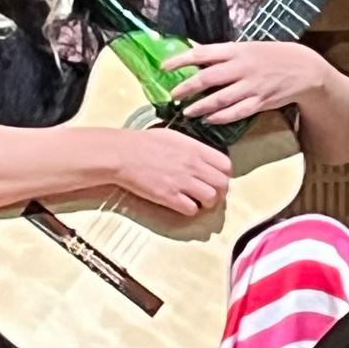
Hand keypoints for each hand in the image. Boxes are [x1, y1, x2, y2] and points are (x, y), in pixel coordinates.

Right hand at [110, 127, 232, 216]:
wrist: (122, 154)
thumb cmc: (143, 142)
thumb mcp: (173, 136)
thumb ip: (193, 147)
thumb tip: (204, 157)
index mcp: (195, 149)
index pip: (226, 165)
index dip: (223, 174)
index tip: (215, 178)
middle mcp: (193, 165)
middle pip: (222, 184)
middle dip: (219, 191)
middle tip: (208, 193)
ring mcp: (182, 182)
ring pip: (211, 199)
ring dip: (206, 203)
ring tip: (196, 201)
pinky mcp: (169, 197)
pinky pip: (192, 210)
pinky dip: (190, 210)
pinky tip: (181, 204)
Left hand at [162, 41, 325, 123]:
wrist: (303, 68)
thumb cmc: (271, 56)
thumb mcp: (248, 48)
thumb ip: (224, 54)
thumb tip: (196, 56)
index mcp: (236, 50)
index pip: (202, 53)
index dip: (181, 60)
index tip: (164, 67)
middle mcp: (242, 67)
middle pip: (208, 78)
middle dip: (187, 88)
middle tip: (172, 95)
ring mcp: (252, 86)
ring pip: (220, 99)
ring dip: (201, 106)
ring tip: (187, 111)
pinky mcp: (260, 101)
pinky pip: (237, 112)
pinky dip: (221, 117)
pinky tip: (209, 119)